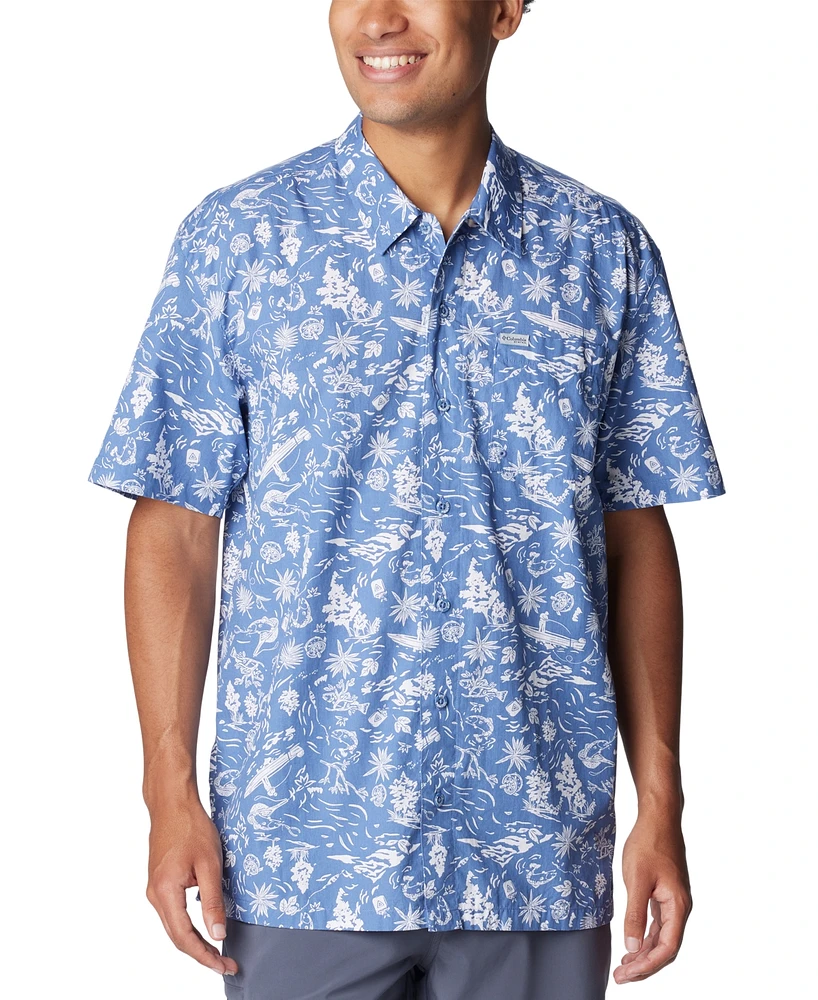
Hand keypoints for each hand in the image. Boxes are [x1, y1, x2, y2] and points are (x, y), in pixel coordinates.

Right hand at [145, 796, 238, 975]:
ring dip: (195, 941)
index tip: (224, 965)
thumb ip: (212, 900)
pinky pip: (173, 913)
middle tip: (226, 964)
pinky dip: (189, 926)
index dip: (205, 956)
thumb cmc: (191, 828)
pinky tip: (204, 928)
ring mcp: (155, 890)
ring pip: (174, 926)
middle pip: (177, 937)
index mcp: (166, 892)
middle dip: (202, 953)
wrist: (172, 804)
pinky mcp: (160, 883)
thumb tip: (218, 934)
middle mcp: (155, 895)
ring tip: (219, 951)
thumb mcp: (210, 864)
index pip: (184, 937)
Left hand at [613, 812, 692, 983]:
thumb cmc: (649, 843)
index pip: (667, 948)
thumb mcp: (637, 879)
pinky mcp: (664, 893)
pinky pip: (657, 924)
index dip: (647, 965)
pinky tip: (632, 944)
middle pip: (665, 947)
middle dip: (644, 965)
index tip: (626, 974)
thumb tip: (631, 947)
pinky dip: (644, 936)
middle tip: (620, 977)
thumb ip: (634, 914)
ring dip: (643, 953)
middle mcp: (679, 907)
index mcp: (678, 906)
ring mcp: (673, 901)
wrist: (658, 817)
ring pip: (661, 937)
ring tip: (623, 967)